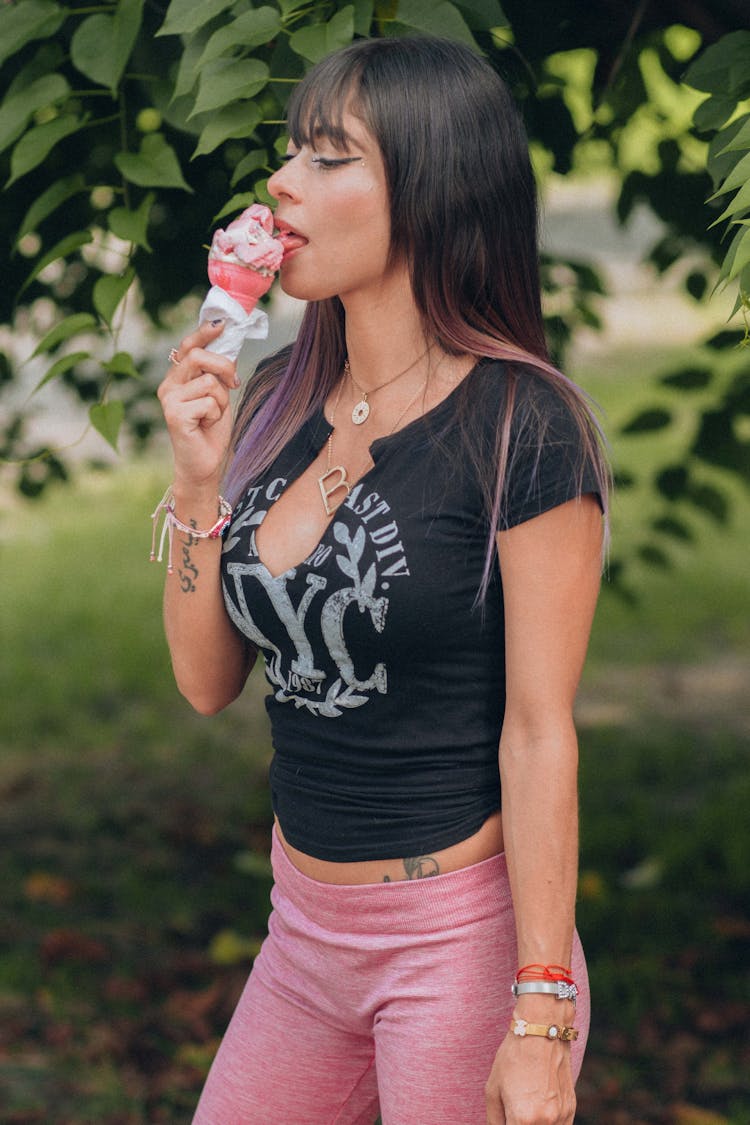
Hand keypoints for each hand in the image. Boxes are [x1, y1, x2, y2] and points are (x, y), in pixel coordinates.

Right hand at [157, 320, 238, 489]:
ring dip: (221, 399)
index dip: (204, 332)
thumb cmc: (211, 430)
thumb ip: (218, 372)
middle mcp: (168, 386)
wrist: (204, 464)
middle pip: (198, 356)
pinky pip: (208, 401)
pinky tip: (207, 425)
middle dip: (223, 366)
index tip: (222, 325)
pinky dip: (216, 413)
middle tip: (233, 383)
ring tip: (213, 414)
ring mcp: (169, 400)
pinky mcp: (174, 415)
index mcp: (177, 378)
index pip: (187, 346)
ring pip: (208, 381)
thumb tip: (229, 344)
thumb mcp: (218, 394)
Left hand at [485, 1032, 575, 1124]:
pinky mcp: (571, 1109)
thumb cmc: (513, 1058)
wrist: (541, 1032)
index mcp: (523, 1119)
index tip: (505, 1118)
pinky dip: (547, 1123)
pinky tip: (538, 1109)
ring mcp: (561, 1117)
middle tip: (513, 1113)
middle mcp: (546, 1122)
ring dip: (533, 1123)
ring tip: (525, 1107)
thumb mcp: (492, 1090)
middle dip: (517, 1124)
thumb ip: (494, 1121)